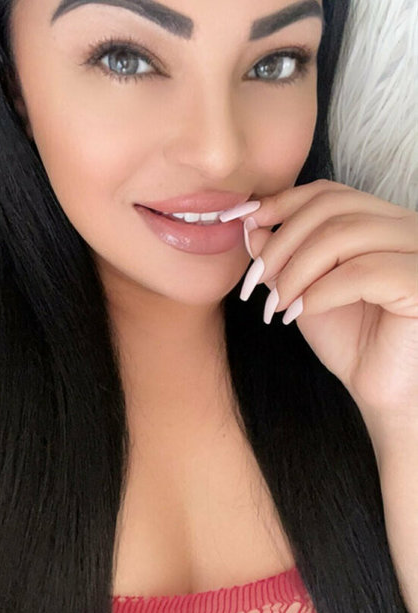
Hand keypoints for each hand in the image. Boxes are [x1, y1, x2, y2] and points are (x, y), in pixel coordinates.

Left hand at [231, 180, 417, 417]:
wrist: (381, 390)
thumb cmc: (350, 340)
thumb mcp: (304, 290)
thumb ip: (282, 255)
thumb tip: (249, 223)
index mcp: (382, 221)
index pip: (329, 193)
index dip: (280, 204)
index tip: (241, 223)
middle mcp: (406, 227)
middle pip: (331, 209)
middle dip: (282, 243)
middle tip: (257, 279)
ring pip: (344, 235)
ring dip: (297, 270)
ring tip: (278, 303)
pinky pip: (362, 272)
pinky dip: (321, 292)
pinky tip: (302, 312)